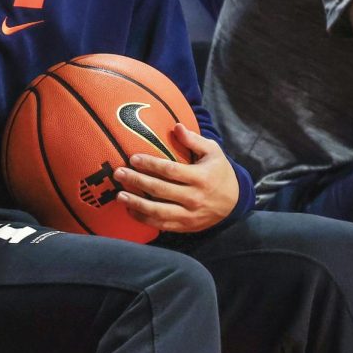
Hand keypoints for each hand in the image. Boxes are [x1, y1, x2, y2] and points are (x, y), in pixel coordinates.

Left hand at [114, 124, 239, 232]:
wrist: (234, 204)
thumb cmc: (219, 173)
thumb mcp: (213, 152)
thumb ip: (194, 140)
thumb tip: (176, 126)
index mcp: (200, 177)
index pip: (170, 170)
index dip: (150, 164)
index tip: (133, 158)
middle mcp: (194, 197)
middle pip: (160, 190)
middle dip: (137, 181)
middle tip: (119, 173)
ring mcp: (189, 215)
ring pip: (158, 211)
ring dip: (136, 204)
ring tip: (119, 195)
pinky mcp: (185, 226)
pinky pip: (161, 224)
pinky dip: (144, 219)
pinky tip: (131, 210)